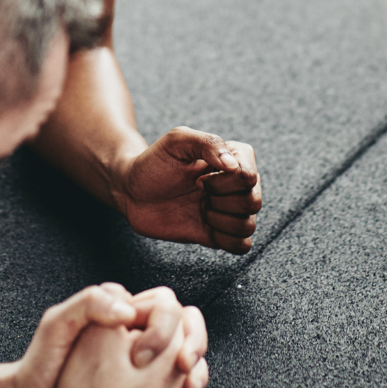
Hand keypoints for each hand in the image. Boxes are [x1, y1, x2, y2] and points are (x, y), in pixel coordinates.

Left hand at [3, 285, 208, 387]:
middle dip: (194, 348)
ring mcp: (140, 372)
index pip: (164, 306)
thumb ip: (90, 303)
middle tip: (186, 369)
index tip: (151, 349)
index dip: (170, 323)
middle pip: (184, 335)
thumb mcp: (57, 323)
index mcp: (119, 318)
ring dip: (196, 376)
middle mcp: (133, 341)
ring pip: (186, 366)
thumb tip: (129, 309)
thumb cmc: (40, 366)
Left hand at [115, 127, 262, 253]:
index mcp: (234, 158)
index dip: (223, 182)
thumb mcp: (177, 141)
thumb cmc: (154, 161)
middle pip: (253, 202)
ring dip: (220, 221)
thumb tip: (233, 167)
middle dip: (220, 200)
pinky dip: (225, 240)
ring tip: (200, 210)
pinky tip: (205, 227)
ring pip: (249, 226)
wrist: (132, 191)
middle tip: (196, 192)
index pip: (249, 176)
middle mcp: (237, 185)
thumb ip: (208, 143)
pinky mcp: (219, 234)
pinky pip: (242, 246)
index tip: (198, 177)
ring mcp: (228, 210)